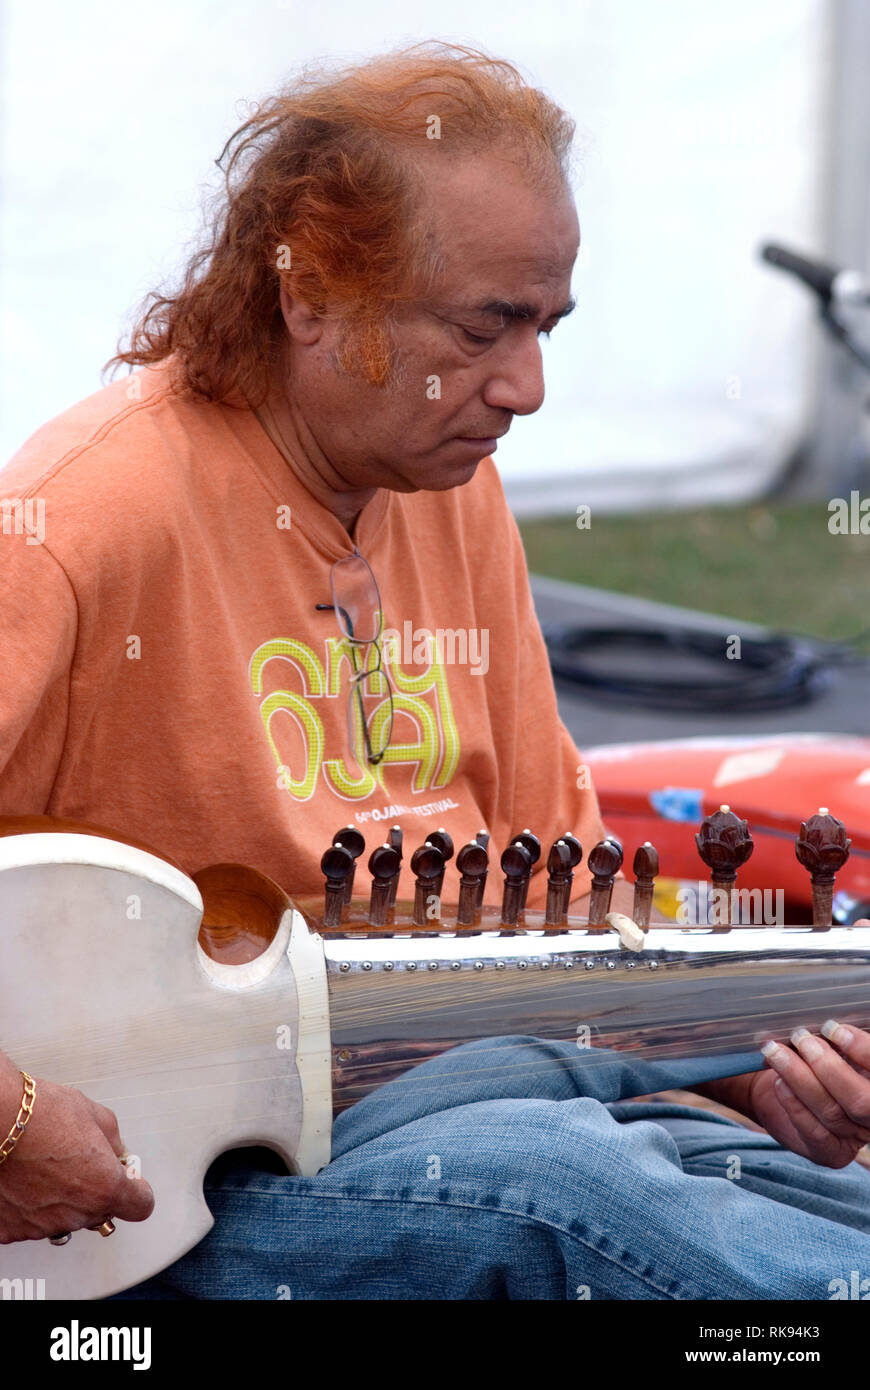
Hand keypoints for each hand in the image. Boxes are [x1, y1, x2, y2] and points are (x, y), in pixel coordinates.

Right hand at [0, 1073, 153, 1242]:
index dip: (137, 1189)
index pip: (141, 1206)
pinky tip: (25, 1181)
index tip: (130, 1181)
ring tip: (46, 1167)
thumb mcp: (95, 1115)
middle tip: (77, 1163)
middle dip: (95, 1190)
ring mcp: (42, 1226)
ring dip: (62, 1199)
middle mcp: (76, 1213)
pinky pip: (32, 1223)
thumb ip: (113, 1142)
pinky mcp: (12, 1231)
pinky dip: (31, 1207)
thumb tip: (115, 1153)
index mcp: (104, 1187)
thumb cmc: (39, 1116)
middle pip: (100, 1211)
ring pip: (65, 1218)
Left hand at [747, 1021, 869, 1168]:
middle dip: (828, 1067)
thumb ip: (836, 1042)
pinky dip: (794, 1104)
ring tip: (777, 1053)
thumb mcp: (831, 1048)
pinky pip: (814, 1132)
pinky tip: (779, 1082)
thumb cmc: (812, 1062)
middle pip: (860, 1099)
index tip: (832, 1028)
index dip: (862, 1050)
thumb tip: (827, 1026)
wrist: (781, 1089)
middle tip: (801, 1039)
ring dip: (800, 1078)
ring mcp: (854, 1138)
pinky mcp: (831, 1154)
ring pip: (832, 1112)